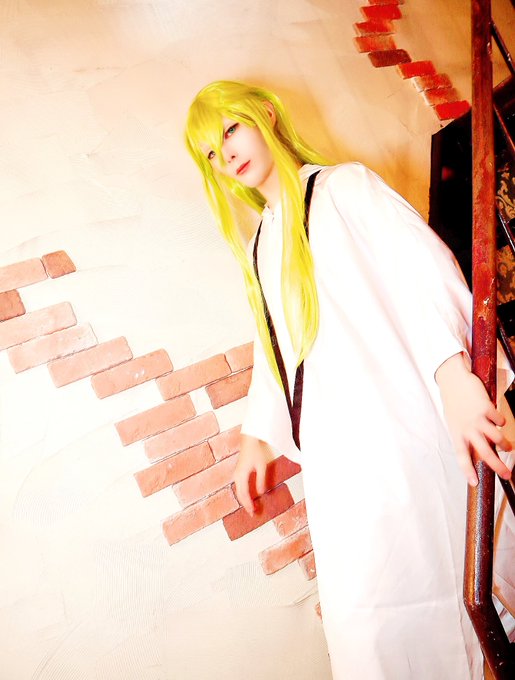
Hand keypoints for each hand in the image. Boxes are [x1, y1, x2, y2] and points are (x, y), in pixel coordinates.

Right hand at [233, 434, 273, 514]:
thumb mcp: (261, 466)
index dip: (248, 504)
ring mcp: (236, 475)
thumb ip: (261, 480)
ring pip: (239, 491)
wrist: (248, 441)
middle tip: (252, 514)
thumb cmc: (255, 452)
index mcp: (241, 475)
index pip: (244, 494)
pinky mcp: (238, 473)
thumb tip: (261, 493)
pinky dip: (243, 494)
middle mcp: (237, 476)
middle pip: (240, 494)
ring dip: (244, 500)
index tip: (253, 512)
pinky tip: (248, 498)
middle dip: (245, 505)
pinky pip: (239, 487)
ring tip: (251, 508)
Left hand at [436, 353, 512, 485]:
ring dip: (505, 444)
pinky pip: (500, 421)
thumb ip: (465, 436)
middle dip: (497, 466)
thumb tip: (478, 451)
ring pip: (496, 438)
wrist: (453, 380)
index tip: (474, 483)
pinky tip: (498, 420)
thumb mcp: (455, 422)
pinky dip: (501, 422)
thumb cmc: (454, 403)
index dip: (468, 471)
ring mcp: (476, 419)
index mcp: (456, 434)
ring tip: (508, 447)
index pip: (461, 457)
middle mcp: (466, 428)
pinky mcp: (486, 408)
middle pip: (484, 452)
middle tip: (506, 474)